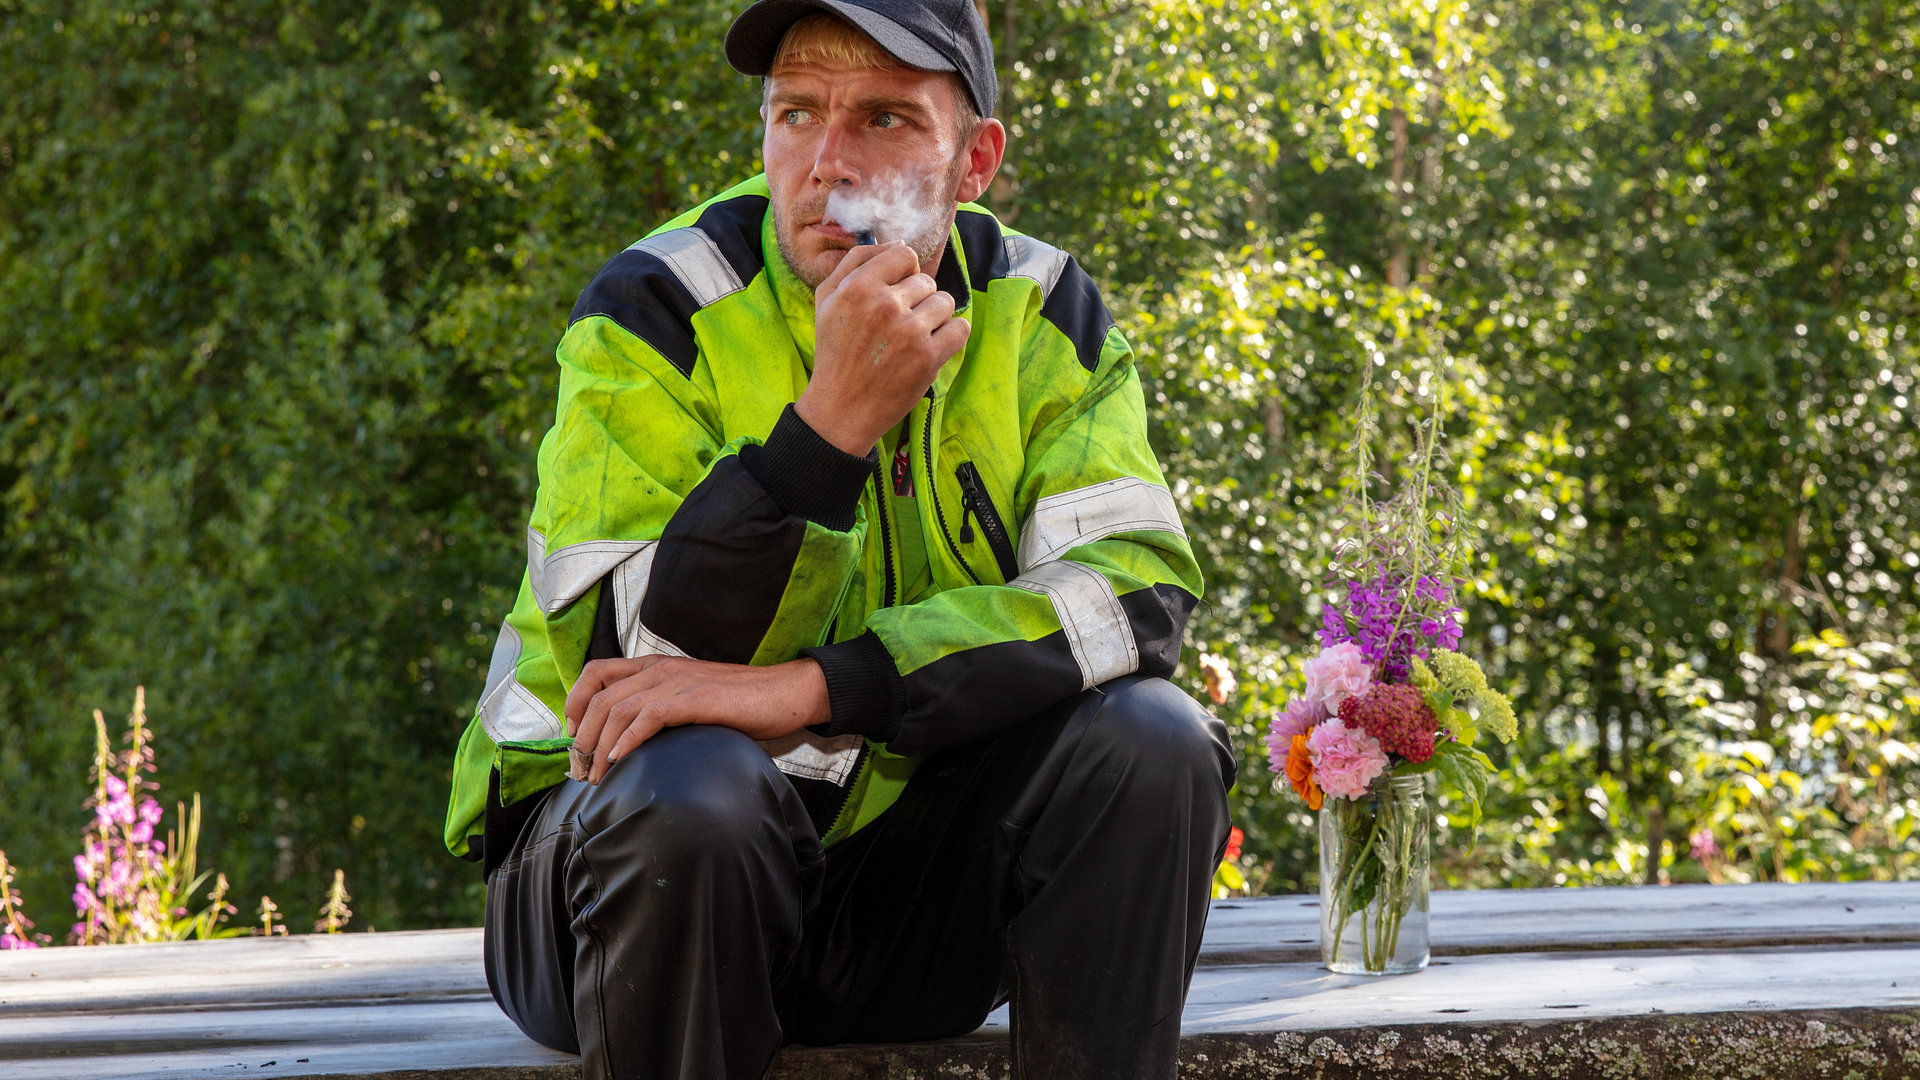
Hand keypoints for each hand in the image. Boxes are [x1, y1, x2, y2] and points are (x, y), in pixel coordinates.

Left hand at [563, 656, 829, 783]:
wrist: (786, 693)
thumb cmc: (742, 703)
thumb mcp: (691, 700)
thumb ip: (661, 710)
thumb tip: (629, 743)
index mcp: (656, 666)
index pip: (597, 672)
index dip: (575, 701)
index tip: (572, 735)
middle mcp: (660, 669)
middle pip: (599, 696)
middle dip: (582, 736)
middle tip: (580, 770)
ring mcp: (678, 681)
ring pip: (618, 708)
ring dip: (599, 745)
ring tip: (596, 776)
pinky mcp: (696, 698)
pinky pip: (649, 716)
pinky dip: (628, 740)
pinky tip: (620, 760)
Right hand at [797, 241, 970, 454]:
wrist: (841, 408)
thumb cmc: (834, 351)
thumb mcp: (827, 298)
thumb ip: (856, 262)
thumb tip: (897, 241)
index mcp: (858, 287)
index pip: (904, 254)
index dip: (904, 271)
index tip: (896, 291)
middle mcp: (885, 305)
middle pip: (926, 280)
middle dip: (917, 298)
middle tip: (898, 324)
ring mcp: (910, 332)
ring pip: (945, 302)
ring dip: (934, 317)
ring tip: (914, 336)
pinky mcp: (929, 358)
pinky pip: (960, 328)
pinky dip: (951, 336)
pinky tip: (932, 346)